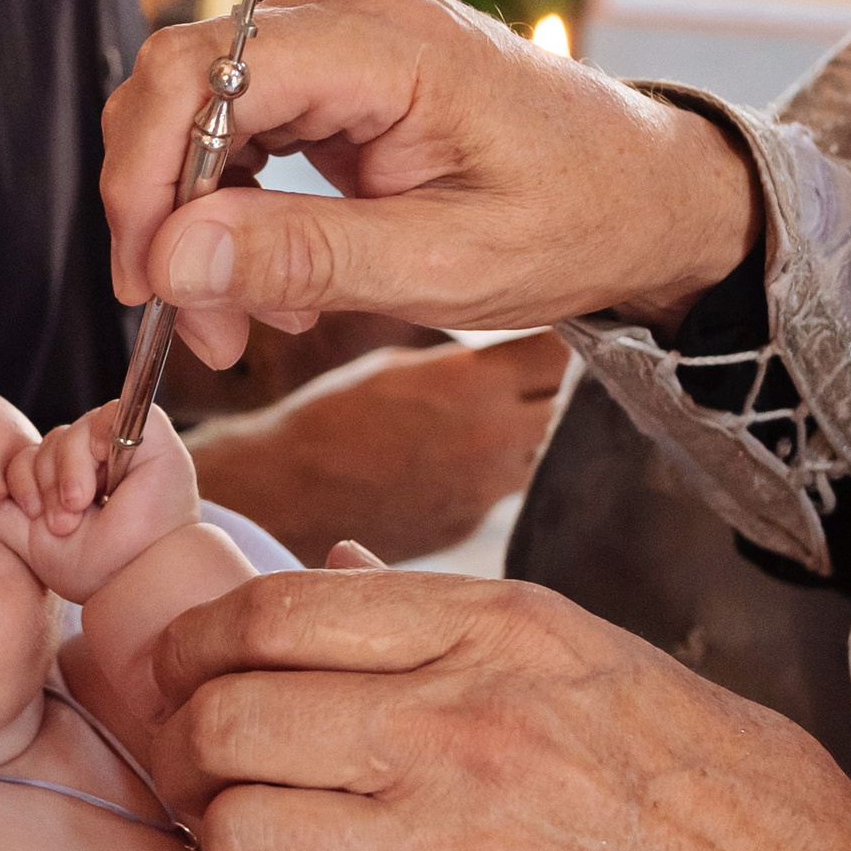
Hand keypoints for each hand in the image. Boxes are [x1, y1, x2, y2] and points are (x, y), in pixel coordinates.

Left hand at [0, 400, 200, 602]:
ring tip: (80, 508)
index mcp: (77, 483)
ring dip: (66, 474)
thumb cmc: (97, 569)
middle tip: (64, 521)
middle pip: (47, 443)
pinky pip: (107, 414)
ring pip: (70, 432)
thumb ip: (6, 516)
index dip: (23, 482)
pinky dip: (94, 445)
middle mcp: (102, 461)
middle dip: (45, 482)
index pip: (31, 459)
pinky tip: (98, 481)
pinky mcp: (151, 434)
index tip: (37, 517)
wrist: (136, 580)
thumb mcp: (36, 541)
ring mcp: (127, 445)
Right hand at [100, 0, 760, 364]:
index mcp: (384, 39)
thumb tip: (174, 258)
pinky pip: (231, 125)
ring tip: (249, 319)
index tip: (147, 285)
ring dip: (197, 225)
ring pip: (192, 113)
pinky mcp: (327, 61)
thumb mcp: (445, 266)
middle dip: (167, 217)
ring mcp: (333, 25)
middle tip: (200, 327)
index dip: (146, 179)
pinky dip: (230, 209)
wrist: (640, 191)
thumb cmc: (572, 219)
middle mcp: (345, 4)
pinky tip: (276, 280)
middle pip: (178, 88)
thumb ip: (305, 258)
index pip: (197, 75)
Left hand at [147, 569, 850, 850]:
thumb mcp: (585, 651)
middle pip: (226, 721)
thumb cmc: (703, 786)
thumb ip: (439, 619)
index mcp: (494, 631)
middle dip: (182, 747)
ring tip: (254, 848)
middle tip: (194, 768)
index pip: (271, 611)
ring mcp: (450, 850)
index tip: (179, 671)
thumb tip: (323, 566)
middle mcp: (459, 728)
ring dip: (224, 844)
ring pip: (238, 836)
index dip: (191, 644)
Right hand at [188, 331, 571, 563]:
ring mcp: (486, 488)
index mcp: (472, 384)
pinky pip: (505, 487)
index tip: (552, 327)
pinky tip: (459, 455)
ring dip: (530, 430)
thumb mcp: (396, 363)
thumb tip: (501, 360)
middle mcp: (492, 438)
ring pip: (543, 449)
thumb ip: (462, 361)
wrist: (286, 495)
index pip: (560, 352)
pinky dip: (496, 469)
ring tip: (495, 413)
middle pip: (564, 403)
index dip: (560, 336)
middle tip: (532, 368)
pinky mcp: (472, 524)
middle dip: (552, 383)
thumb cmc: (329, 419)